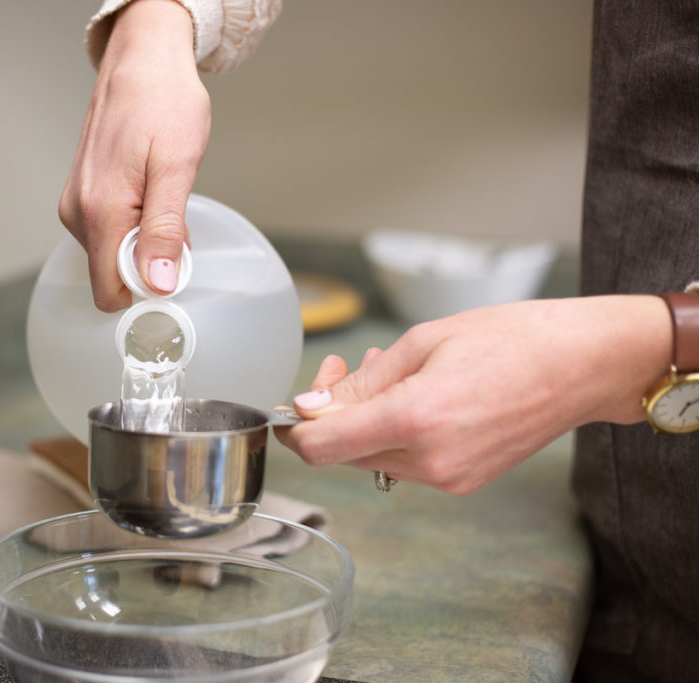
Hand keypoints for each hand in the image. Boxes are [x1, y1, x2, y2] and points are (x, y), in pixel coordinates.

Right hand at [59, 0, 210, 311]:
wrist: (143, 61)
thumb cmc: (163, 104)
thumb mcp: (176, 168)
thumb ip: (164, 230)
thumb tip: (158, 283)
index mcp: (99, 211)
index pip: (110, 291)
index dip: (147, 289)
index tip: (175, 267)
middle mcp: (77, 212)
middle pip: (112, 275)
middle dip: (150, 263)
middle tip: (177, 225)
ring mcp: (75, 204)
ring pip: (111, 254)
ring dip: (143, 241)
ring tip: (163, 197)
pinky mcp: (80, 196)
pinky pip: (107, 232)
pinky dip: (133, 225)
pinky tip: (148, 193)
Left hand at [276, 296, 670, 493]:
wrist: (583, 364)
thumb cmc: (511, 338)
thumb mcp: (423, 343)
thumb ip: (360, 384)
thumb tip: (310, 410)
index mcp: (414, 419)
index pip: (321, 448)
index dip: (293, 431)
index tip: (288, 410)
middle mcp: (429, 460)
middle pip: (343, 453)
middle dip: (331, 413)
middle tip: (346, 368)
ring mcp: (448, 478)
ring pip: (372, 456)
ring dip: (365, 419)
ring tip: (390, 373)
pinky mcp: (463, 481)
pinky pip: (405, 461)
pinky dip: (395, 432)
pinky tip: (414, 396)